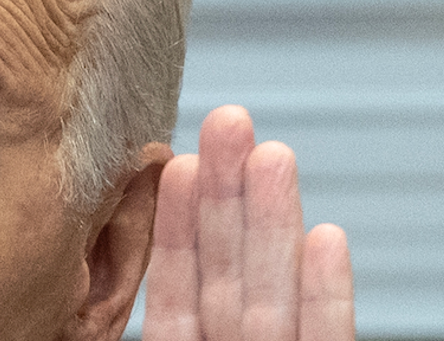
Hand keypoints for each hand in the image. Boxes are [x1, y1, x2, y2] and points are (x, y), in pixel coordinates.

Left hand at [142, 105, 354, 340]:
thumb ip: (155, 301)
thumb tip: (115, 242)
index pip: (175, 284)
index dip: (176, 222)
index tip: (177, 162)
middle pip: (228, 273)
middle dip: (228, 197)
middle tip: (228, 123)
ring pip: (274, 295)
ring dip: (275, 222)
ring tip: (272, 155)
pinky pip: (324, 340)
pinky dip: (328, 296)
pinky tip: (328, 239)